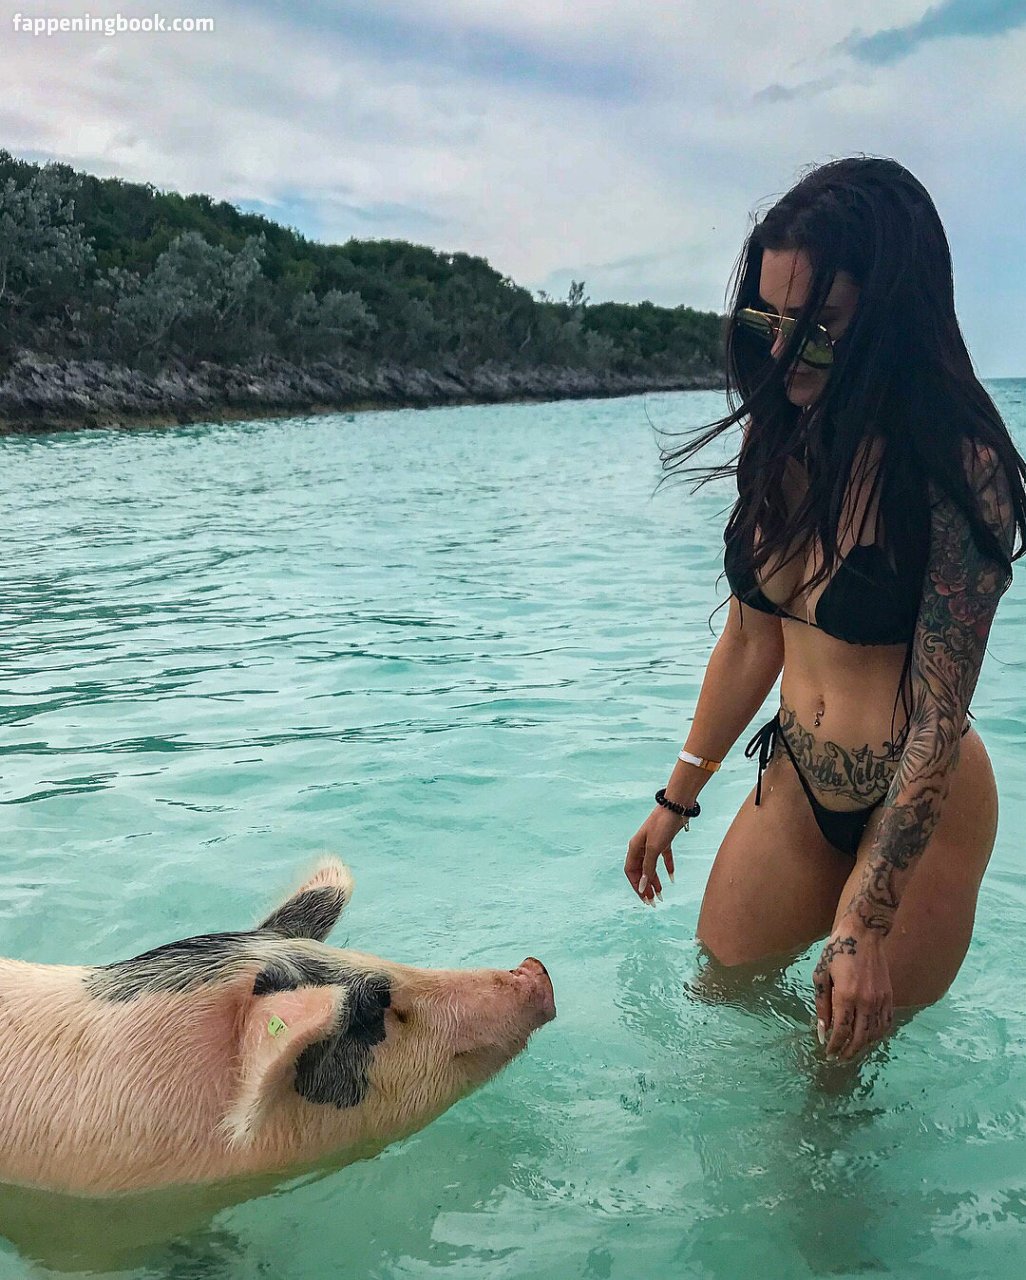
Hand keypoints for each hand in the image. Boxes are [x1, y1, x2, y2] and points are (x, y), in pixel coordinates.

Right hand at [624, 806, 684, 905]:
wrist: (677, 805)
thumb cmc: (663, 824)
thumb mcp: (654, 848)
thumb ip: (648, 868)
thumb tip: (642, 886)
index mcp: (634, 847)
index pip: (631, 872)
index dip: (636, 886)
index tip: (644, 899)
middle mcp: (641, 846)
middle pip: (641, 871)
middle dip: (646, 887)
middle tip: (653, 902)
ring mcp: (653, 843)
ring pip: (652, 866)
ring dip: (655, 881)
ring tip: (661, 894)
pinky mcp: (664, 840)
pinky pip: (664, 858)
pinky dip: (667, 867)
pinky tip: (672, 878)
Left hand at [813, 922, 892, 1059]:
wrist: (864, 934)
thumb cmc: (837, 951)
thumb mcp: (821, 974)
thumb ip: (822, 1003)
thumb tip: (822, 1029)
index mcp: (846, 996)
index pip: (841, 1031)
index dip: (834, 1045)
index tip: (827, 1052)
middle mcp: (866, 1001)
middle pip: (859, 1038)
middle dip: (848, 1051)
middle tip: (838, 1058)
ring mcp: (880, 1000)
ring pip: (874, 1034)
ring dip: (863, 1046)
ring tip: (851, 1049)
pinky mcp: (889, 996)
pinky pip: (886, 1023)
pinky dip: (877, 1035)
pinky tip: (868, 1037)